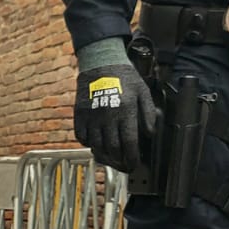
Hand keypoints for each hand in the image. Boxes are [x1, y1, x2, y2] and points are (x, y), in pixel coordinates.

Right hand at [73, 38, 160, 172]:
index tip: (134, 164)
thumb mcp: (143, 92)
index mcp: (125, 110)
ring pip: (96, 145)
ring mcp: (91, 115)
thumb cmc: (125, 77)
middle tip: (124, 166)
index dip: (132, 158)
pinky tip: (96, 145)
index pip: (129, 143)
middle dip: (119, 161)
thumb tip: (149, 134)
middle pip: (112, 148)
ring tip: (111, 160)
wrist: (101, 62)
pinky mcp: (79, 113)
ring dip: (104, 157)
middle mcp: (107, 115)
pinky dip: (89, 145)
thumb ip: (148, 114)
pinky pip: (81, 136)